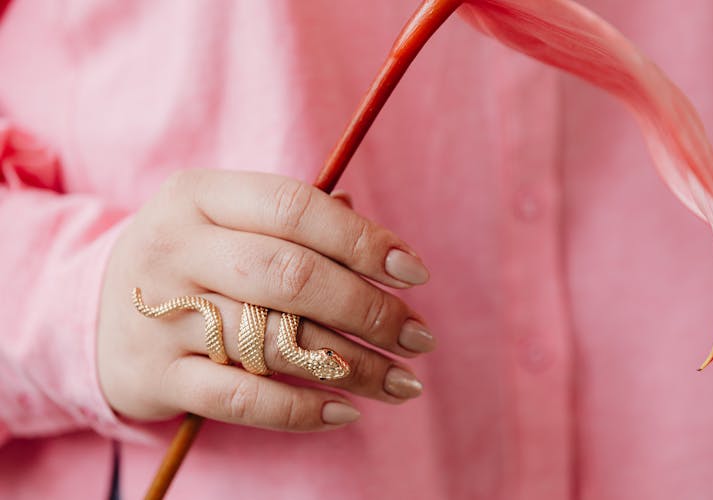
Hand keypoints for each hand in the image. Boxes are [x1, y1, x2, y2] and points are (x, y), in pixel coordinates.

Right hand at [97, 169, 432, 430]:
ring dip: (353, 367)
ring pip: (274, 341)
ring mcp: (159, 314)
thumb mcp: (226, 221)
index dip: (363, 241)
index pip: (295, 209)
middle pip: (290, 276)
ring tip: (402, 382)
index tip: (414, 273)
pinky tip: (347, 412)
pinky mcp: (154, 375)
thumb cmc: (191, 259)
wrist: (93, 311)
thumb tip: (382, 248)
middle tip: (418, 337)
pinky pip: (241, 400)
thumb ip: (297, 224)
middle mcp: (174, 248)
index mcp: (197, 195)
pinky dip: (302, 410)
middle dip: (368, 310)